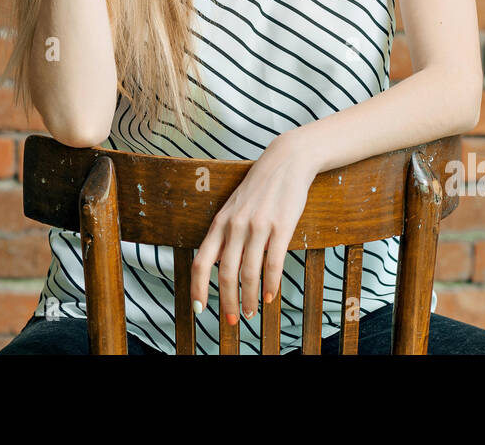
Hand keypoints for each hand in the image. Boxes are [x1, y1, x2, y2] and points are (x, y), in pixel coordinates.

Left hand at [191, 133, 317, 325]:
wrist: (286, 162)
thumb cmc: (260, 188)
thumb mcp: (234, 208)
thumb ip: (225, 235)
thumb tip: (219, 266)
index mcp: (219, 222)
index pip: (201, 261)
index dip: (198, 288)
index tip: (201, 309)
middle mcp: (234, 226)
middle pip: (225, 274)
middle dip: (227, 302)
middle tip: (232, 321)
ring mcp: (257, 226)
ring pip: (249, 273)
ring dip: (249, 298)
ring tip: (251, 311)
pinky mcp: (281, 227)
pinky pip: (273, 264)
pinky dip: (270, 285)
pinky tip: (270, 296)